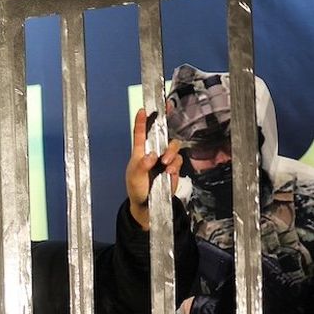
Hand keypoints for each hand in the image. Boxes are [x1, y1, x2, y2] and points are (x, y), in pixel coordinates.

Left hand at [125, 108, 181, 229]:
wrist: (148, 203)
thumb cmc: (137, 188)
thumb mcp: (135, 177)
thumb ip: (142, 166)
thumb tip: (151, 155)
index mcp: (139, 152)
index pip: (140, 133)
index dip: (142, 121)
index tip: (143, 110)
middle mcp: (153, 152)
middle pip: (162, 133)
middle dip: (166, 119)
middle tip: (169, 110)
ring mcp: (164, 159)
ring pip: (173, 145)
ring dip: (171, 152)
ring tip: (165, 163)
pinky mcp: (173, 167)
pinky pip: (178, 160)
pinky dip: (175, 164)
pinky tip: (169, 172)